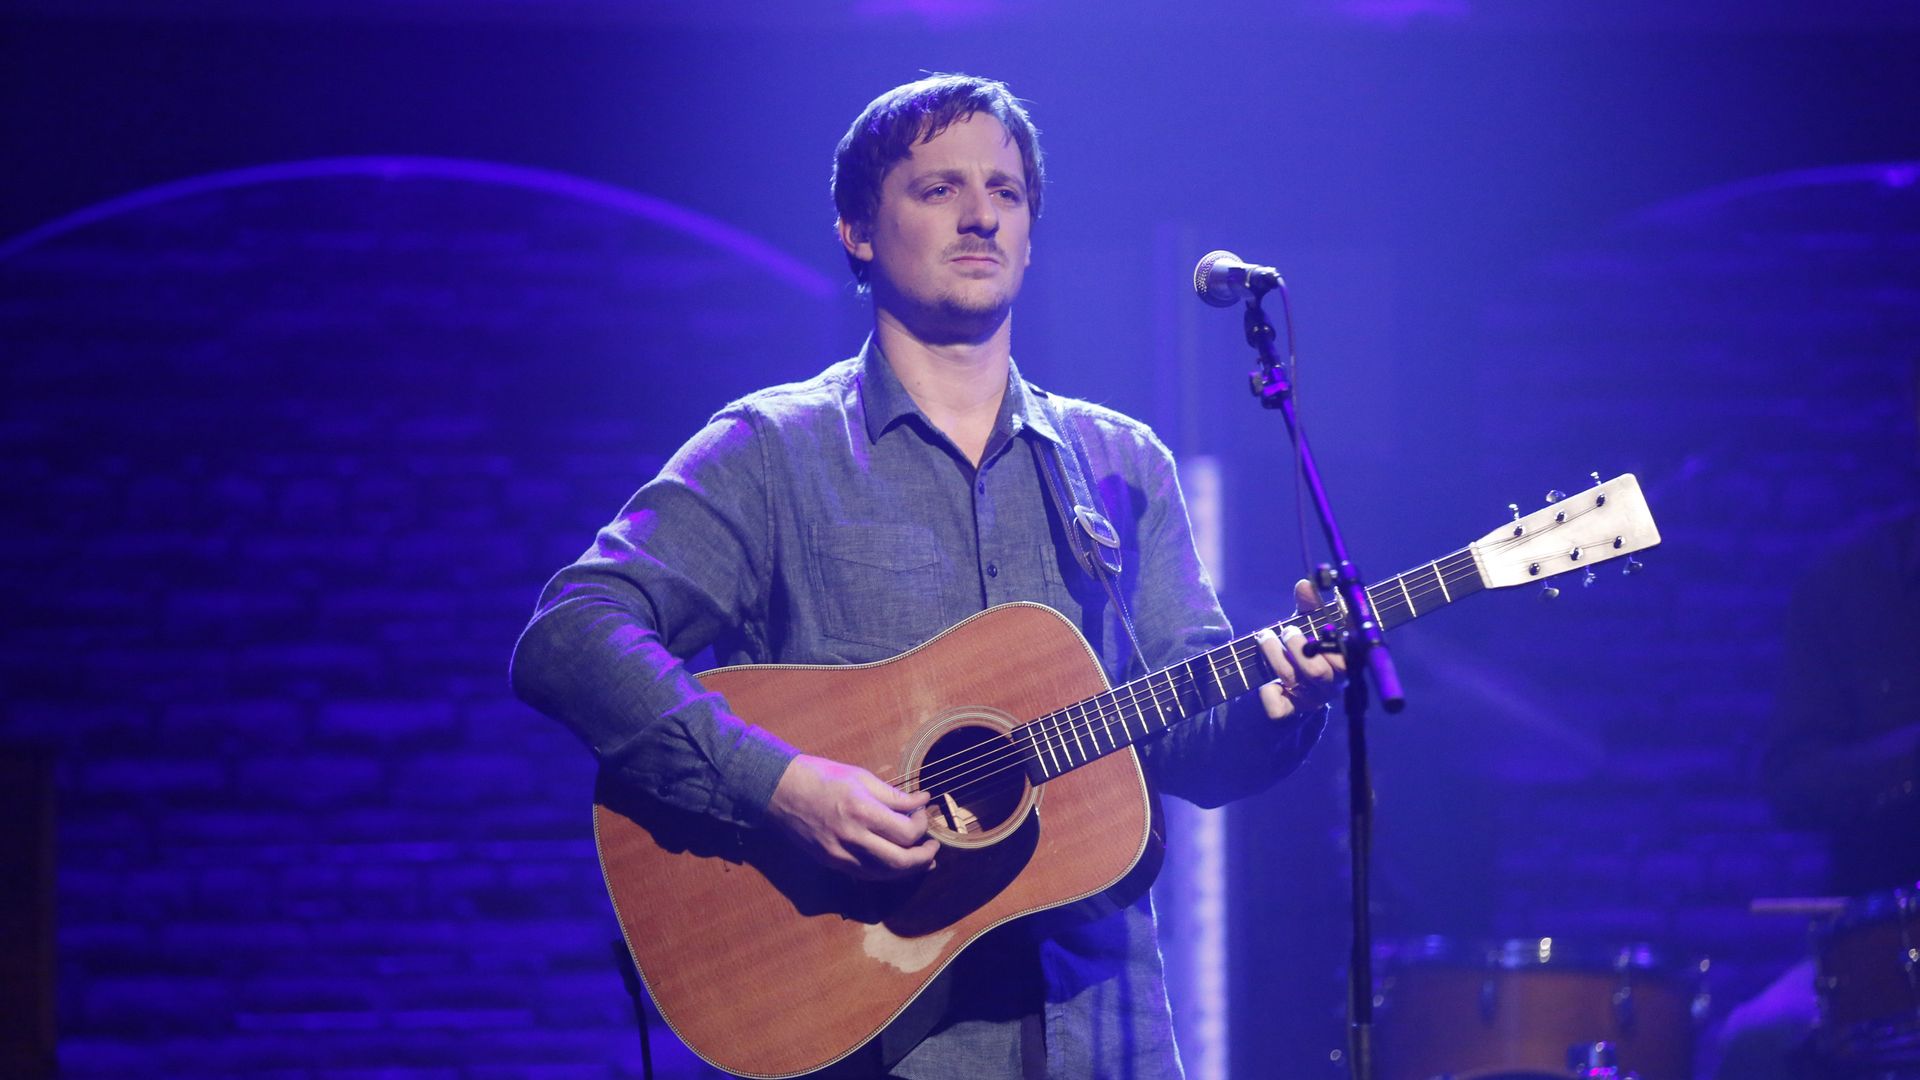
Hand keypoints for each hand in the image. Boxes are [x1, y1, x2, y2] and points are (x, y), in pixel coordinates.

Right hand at [766, 754, 939, 879]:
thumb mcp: (861, 777)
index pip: (906, 832)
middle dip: (924, 856)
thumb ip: (894, 795)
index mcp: (862, 810)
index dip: (923, 825)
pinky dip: (886, 872)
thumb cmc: (821, 776)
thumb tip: (922, 801)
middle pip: (901, 861)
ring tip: (923, 859)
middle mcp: (853, 837)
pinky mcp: (832, 862)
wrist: (779, 790)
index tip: (923, 812)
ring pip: (885, 874)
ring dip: (909, 869)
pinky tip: (896, 863)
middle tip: (934, 846)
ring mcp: (840, 854)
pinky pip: (867, 875)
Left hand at [1253, 578, 1346, 722]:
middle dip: (1298, 646)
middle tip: (1287, 629)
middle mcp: (1332, 686)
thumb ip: (1309, 607)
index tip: (1321, 626)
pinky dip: (1267, 691)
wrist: (1290, 688)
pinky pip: (1278, 707)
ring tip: (1265, 636)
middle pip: (1319, 671)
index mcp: (1345, 664)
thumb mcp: (1309, 626)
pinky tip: (1265, 679)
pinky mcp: (1288, 713)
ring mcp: (1310, 701)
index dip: (1334, 642)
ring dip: (1275, 654)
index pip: (1347, 658)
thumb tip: (1305, 583)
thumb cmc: (1306, 648)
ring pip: (1293, 679)